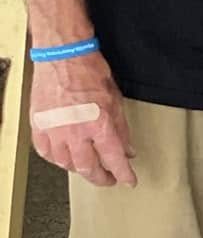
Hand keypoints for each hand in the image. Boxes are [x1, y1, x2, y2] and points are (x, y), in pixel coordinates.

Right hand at [30, 50, 135, 186]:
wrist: (62, 56)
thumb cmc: (89, 72)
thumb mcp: (115, 101)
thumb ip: (121, 129)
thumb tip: (126, 149)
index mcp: (99, 125)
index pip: (114, 160)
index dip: (123, 174)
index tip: (128, 181)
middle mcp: (76, 132)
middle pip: (88, 168)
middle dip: (101, 178)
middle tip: (108, 179)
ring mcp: (54, 131)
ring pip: (66, 164)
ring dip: (79, 169)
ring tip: (88, 167)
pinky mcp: (39, 126)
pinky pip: (46, 153)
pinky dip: (57, 159)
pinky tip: (65, 157)